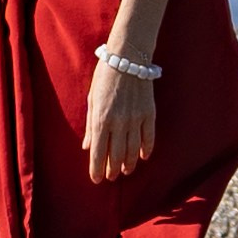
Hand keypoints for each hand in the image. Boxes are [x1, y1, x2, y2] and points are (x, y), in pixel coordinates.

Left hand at [85, 54, 157, 183]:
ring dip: (129, 164)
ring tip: (126, 170)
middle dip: (113, 169)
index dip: (97, 169)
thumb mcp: (91, 99)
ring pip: (134, 150)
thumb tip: (88, 147)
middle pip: (116, 155)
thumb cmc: (105, 76)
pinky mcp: (150, 113)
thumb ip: (90, 125)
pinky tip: (143, 157)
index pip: (98, 153)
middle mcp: (119, 122)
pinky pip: (149, 137)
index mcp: (101, 119)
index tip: (96, 180)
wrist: (128, 57)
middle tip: (111, 176)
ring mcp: (136, 119)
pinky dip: (147, 149)